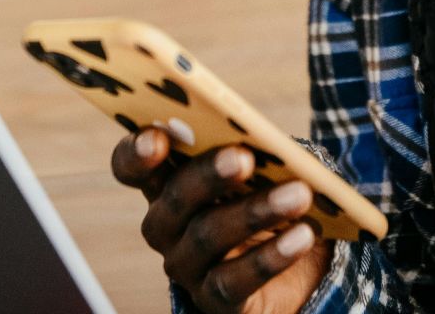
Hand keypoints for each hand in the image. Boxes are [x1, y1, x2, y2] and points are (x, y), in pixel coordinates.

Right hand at [111, 128, 331, 312]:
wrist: (290, 274)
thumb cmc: (265, 202)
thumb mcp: (256, 175)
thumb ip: (251, 154)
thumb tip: (272, 146)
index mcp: (165, 183)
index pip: (131, 166)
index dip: (137, 152)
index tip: (158, 137)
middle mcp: (166, 226)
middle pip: (174, 198)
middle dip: (209, 175)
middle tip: (244, 157)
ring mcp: (186, 266)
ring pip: (208, 235)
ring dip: (255, 212)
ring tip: (299, 193)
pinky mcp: (215, 300)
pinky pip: (234, 280)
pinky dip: (272, 257)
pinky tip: (303, 236)